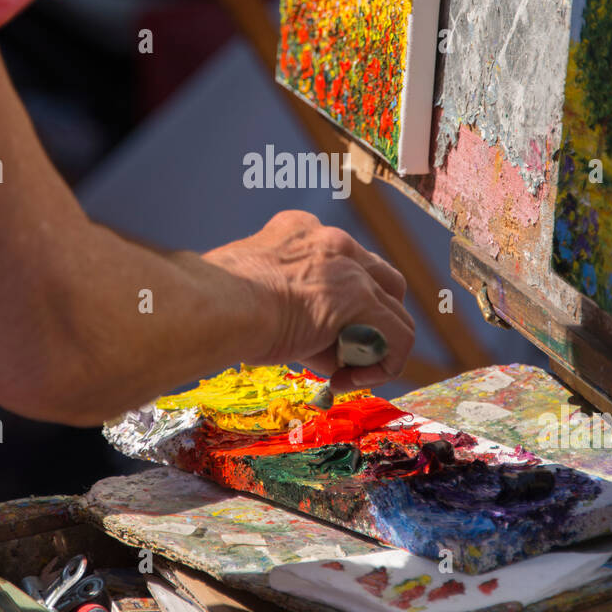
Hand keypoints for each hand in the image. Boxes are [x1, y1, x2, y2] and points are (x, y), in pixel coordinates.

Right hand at [203, 210, 414, 389]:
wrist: (215, 306)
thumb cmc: (213, 304)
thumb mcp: (246, 291)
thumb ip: (274, 302)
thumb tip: (287, 335)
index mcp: (299, 230)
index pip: (340, 260)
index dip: (337, 300)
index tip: (313, 330)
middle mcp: (332, 241)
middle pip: (380, 279)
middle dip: (372, 317)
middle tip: (346, 349)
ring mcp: (351, 269)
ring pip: (393, 310)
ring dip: (376, 347)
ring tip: (344, 373)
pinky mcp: (361, 300)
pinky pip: (398, 337)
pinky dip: (384, 365)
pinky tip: (348, 381)